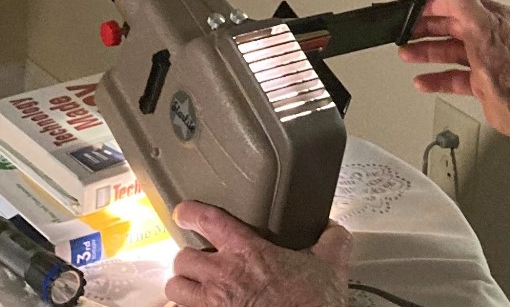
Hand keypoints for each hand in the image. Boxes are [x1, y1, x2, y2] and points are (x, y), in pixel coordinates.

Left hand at [165, 201, 350, 306]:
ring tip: (193, 289)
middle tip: (199, 264)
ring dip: (182, 287)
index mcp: (248, 252)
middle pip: (183, 258)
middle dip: (188, 261)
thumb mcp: (331, 266)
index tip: (184, 212)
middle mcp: (224, 275)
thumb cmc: (313, 304)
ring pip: (175, 288)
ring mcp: (213, 304)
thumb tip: (334, 229)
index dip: (190, 212)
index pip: (207, 219)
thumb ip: (332, 241)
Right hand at [399, 0, 509, 142]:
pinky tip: (423, 80)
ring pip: (450, 52)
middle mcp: (490, 37)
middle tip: (406, 33)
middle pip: (451, 28)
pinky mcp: (481, 81)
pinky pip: (452, 77)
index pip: (459, 5)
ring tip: (407, 54)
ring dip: (427, 53)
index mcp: (494, 19)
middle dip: (426, 31)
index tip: (415, 9)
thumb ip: (463, 2)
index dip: (435, 6)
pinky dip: (436, 78)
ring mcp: (485, 60)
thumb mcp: (481, 28)